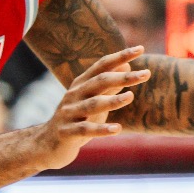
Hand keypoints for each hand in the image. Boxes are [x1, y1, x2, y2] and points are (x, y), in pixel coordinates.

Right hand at [30, 46, 147, 170]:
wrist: (48, 144)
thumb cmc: (76, 119)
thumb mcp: (93, 100)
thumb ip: (108, 86)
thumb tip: (127, 66)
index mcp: (81, 84)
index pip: (102, 65)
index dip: (120, 56)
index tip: (140, 48)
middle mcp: (74, 95)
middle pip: (99, 81)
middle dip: (123, 77)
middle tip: (146, 74)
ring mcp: (69, 113)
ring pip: (92, 104)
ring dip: (112, 100)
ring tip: (131, 97)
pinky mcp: (67, 132)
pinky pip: (85, 129)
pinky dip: (101, 129)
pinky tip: (117, 129)